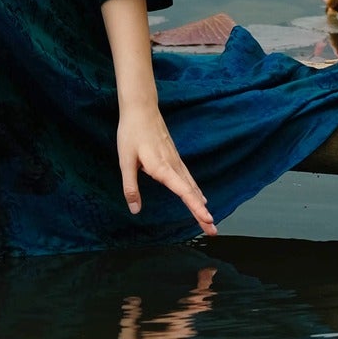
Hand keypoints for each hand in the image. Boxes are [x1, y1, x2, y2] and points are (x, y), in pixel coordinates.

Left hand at [116, 102, 216, 236]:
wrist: (141, 108)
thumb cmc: (131, 133)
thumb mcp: (125, 160)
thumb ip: (130, 186)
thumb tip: (135, 210)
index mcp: (162, 167)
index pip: (183, 191)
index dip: (195, 207)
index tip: (207, 220)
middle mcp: (173, 165)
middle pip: (192, 192)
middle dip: (202, 212)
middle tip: (213, 230)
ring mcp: (175, 159)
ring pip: (192, 184)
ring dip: (200, 203)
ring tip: (208, 219)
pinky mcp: (173, 156)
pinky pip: (188, 177)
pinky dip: (195, 190)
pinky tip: (198, 195)